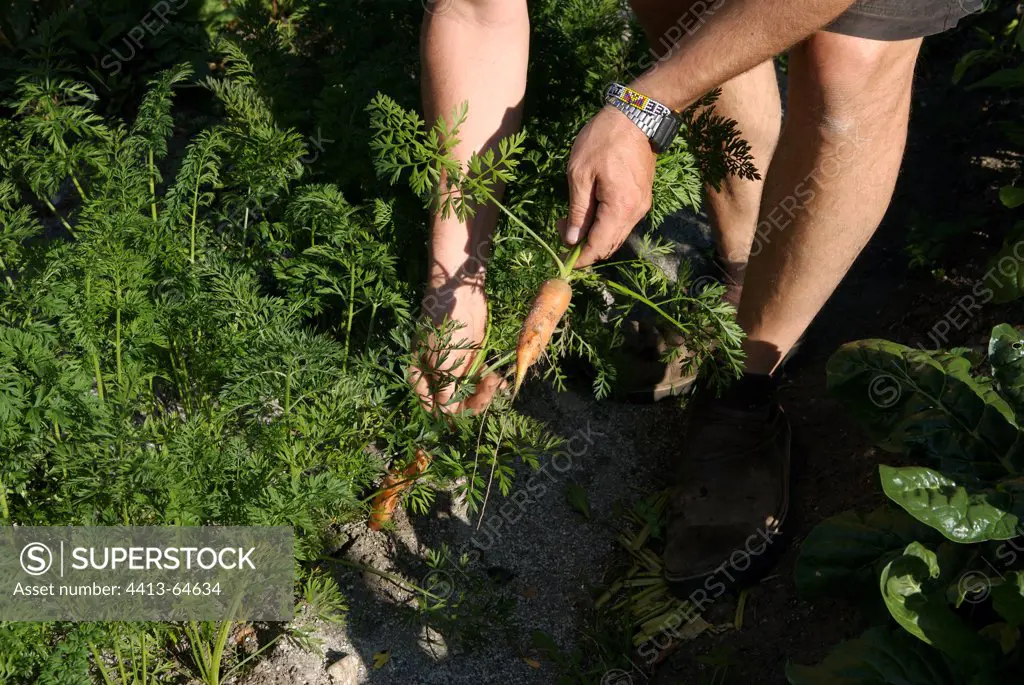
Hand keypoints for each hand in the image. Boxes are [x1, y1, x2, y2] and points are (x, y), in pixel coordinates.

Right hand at [409, 278, 501, 414]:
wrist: (460, 297)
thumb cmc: (444, 328)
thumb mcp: (442, 361)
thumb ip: (445, 390)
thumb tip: (446, 414)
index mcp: (421, 376)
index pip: (433, 406)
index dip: (450, 414)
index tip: (467, 412)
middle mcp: (436, 375)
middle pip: (454, 401)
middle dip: (472, 401)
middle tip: (488, 392)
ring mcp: (454, 368)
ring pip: (470, 392)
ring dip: (484, 392)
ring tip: (496, 381)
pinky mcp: (471, 360)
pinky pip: (479, 379)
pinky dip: (489, 383)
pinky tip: (500, 382)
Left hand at [560, 105, 656, 267]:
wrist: (635, 117)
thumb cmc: (602, 140)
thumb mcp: (579, 174)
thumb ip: (577, 211)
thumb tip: (572, 240)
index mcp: (619, 208)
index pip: (599, 246)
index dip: (581, 258)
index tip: (564, 259)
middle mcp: (635, 213)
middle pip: (609, 245)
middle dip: (585, 246)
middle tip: (561, 228)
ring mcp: (642, 205)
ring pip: (616, 235)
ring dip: (594, 235)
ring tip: (571, 218)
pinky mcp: (642, 197)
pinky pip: (622, 221)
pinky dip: (605, 224)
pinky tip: (589, 209)